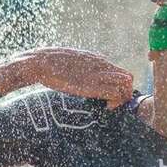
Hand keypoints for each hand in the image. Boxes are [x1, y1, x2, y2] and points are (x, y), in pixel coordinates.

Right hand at [0, 47, 133, 108]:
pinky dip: (115, 102)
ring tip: (110, 105)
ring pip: (126, 84)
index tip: (110, 97)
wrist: (38, 62)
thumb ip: (79, 67)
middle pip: (128, 77)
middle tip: (114, 103)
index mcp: (97, 59)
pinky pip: (115, 93)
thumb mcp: (69, 63)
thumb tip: (79, 74)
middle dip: (126, 92)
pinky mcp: (92, 85)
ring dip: (123, 97)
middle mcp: (101, 65)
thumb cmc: (49, 65)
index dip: (120, 86)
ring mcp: (97, 74)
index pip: (120, 72)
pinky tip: (106, 107)